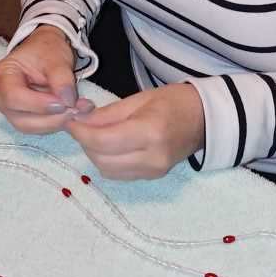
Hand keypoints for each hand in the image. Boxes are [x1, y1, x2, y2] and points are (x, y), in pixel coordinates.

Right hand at [0, 25, 93, 134]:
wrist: (45, 50)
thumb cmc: (46, 50)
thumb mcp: (56, 58)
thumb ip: (62, 79)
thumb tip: (68, 102)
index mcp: (1, 76)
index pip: (14, 98)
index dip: (39, 105)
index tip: (64, 103)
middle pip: (21, 119)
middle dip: (51, 118)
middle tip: (76, 109)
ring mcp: (8, 110)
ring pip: (30, 127)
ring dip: (55, 122)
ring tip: (76, 110)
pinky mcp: (20, 117)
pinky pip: (37, 127)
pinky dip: (55, 123)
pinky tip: (69, 113)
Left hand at [65, 83, 205, 179]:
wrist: (205, 119)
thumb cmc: (174, 101)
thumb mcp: (139, 99)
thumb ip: (108, 113)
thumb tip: (79, 121)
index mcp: (150, 132)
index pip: (103, 141)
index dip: (81, 132)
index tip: (70, 120)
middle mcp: (152, 157)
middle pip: (102, 159)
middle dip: (85, 142)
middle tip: (81, 125)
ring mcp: (154, 171)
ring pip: (107, 170)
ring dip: (95, 153)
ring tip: (96, 134)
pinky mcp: (153, 177)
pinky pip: (119, 173)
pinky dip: (108, 161)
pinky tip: (110, 146)